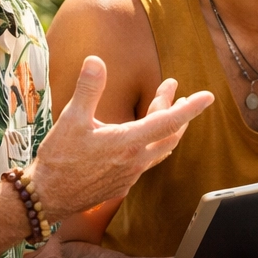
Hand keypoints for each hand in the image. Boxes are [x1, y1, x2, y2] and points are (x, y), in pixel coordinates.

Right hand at [30, 56, 213, 220]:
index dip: (190, 108)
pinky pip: (149, 161)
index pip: (168, 121)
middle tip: (173, 89)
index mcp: (128, 142)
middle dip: (177, 110)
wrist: (48, 197)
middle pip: (170, 133)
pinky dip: (153, 143)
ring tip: (165, 108)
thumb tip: (96, 60)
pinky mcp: (124, 183)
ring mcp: (132, 174)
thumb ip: (88, 89)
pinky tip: (143, 136)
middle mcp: (136, 160)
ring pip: (161, 148)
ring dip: (167, 127)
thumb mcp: (71, 119)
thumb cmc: (58, 159)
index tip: (209, 96)